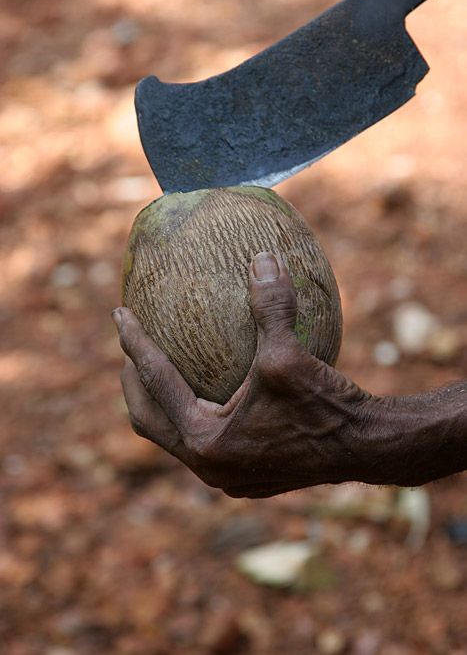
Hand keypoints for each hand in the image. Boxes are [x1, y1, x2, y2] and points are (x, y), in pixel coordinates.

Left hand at [113, 253, 375, 497]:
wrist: (365, 447)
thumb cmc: (324, 405)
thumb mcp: (289, 352)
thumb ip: (269, 304)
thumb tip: (261, 257)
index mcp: (206, 440)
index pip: (156, 382)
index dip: (134, 344)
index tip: (120, 312)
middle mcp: (208, 467)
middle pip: (150, 420)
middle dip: (133, 383)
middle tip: (128, 350)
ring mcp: (227, 477)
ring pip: (176, 436)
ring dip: (163, 403)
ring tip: (159, 369)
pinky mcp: (248, 477)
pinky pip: (205, 443)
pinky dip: (195, 415)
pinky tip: (211, 392)